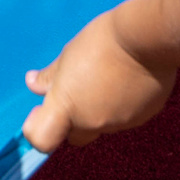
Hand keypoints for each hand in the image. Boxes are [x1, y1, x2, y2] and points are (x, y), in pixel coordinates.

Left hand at [22, 7, 179, 152]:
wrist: (146, 39)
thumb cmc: (101, 41)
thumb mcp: (68, 54)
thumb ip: (50, 77)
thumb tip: (33, 85)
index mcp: (68, 106)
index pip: (42, 140)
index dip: (37, 128)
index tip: (41, 108)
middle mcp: (93, 122)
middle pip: (74, 135)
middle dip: (71, 120)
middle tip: (75, 89)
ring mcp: (120, 123)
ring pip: (101, 125)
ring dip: (98, 110)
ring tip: (105, 76)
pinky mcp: (143, 118)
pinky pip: (124, 118)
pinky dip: (120, 105)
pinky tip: (125, 80)